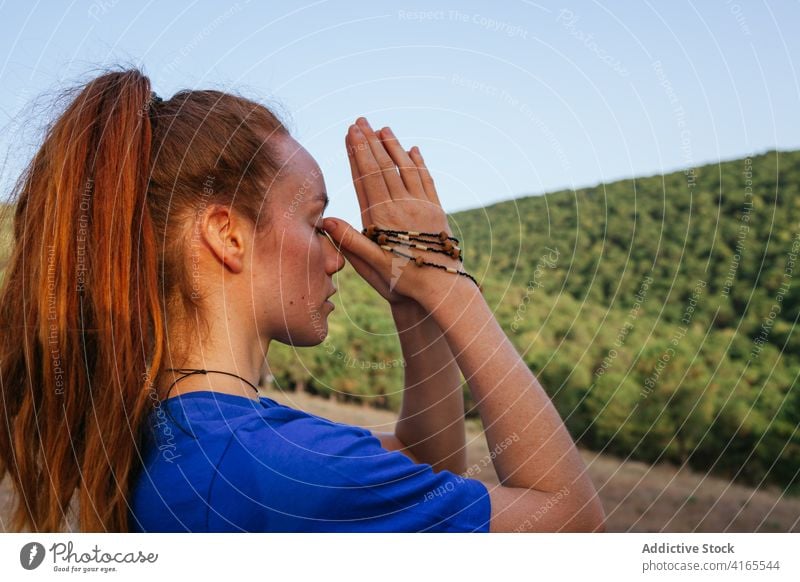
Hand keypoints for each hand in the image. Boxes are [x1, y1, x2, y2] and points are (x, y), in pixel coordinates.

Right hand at [322, 118, 460, 304]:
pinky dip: (419, 163)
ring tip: (384, 128)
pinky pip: (426, 180)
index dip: (358, 153)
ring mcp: (422, 206)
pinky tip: (414, 150)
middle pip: (384, 167)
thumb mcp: (372, 265)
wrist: (442, 289)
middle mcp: (403, 206)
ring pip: (406, 168)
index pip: (367, 177)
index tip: (351, 132)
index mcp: (384, 217)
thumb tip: (326, 220)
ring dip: (394, 146)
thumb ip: (351, 241)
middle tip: (362, 120)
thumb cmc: (402, 281)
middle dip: (371, 142)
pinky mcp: (436, 211)